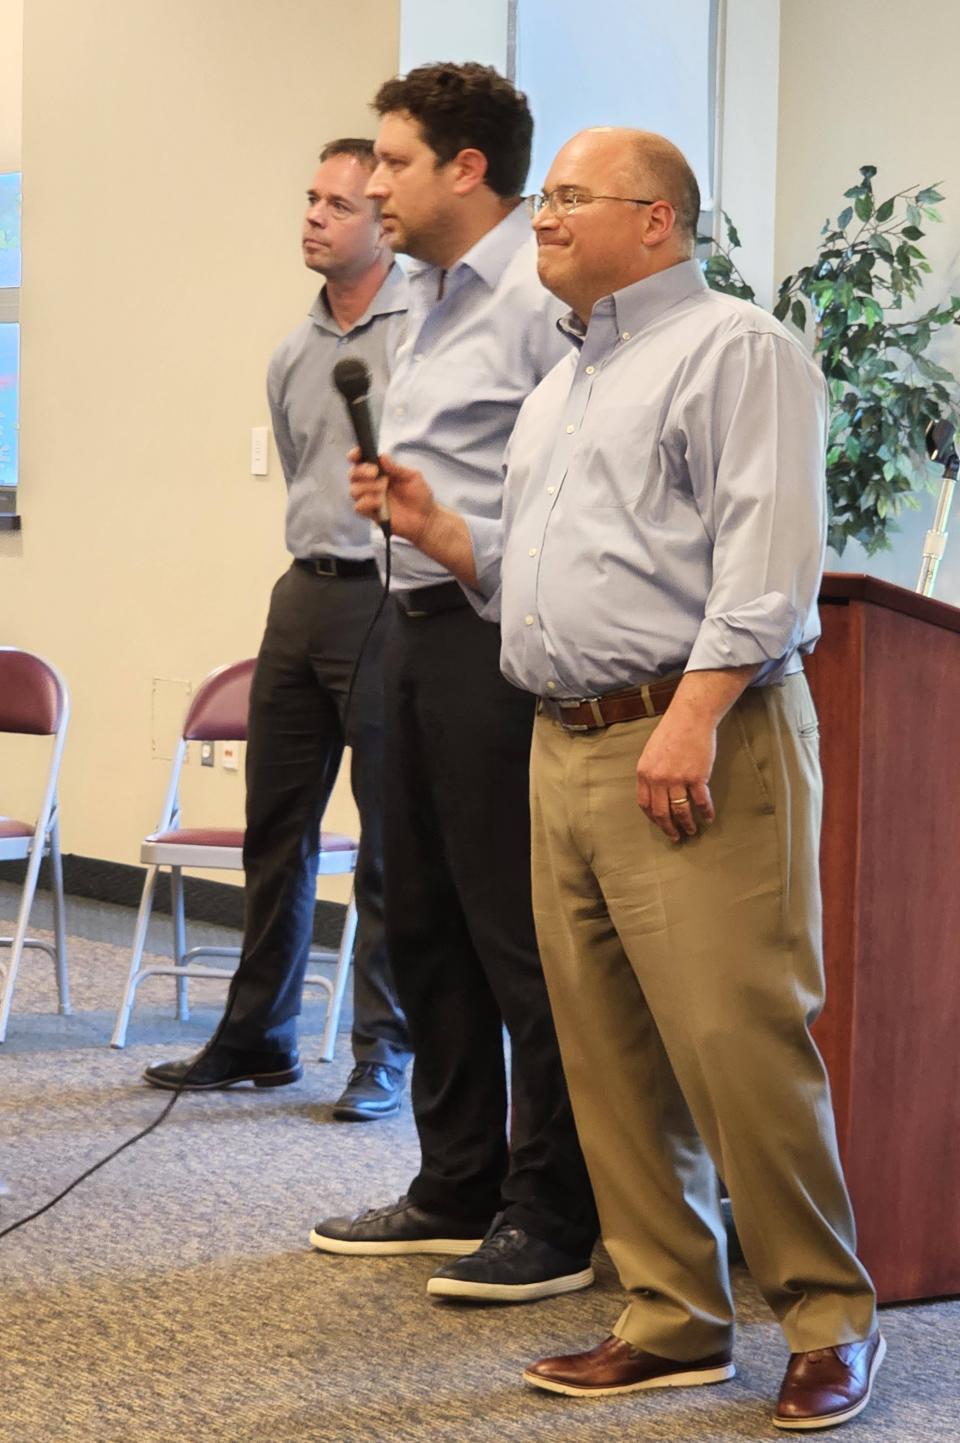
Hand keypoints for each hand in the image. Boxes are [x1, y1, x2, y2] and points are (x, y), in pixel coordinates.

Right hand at [349, 448, 436, 545]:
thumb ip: (396, 468)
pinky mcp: (371, 513)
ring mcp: (369, 499)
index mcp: (379, 471)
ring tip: (383, 489)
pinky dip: (368, 502)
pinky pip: (358, 506)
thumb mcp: (412, 477)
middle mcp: (371, 484)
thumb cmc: (419, 496)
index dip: (355, 455)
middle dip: (361, 471)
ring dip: (367, 487)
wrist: (425, 518)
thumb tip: (382, 456)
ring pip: (354, 490)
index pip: (361, 461)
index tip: (357, 454)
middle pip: (353, 474)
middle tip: (375, 473)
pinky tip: (380, 502)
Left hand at [635, 706, 717, 841]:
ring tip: (692, 831)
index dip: (653, 818)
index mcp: (644, 773)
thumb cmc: (671, 732)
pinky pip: (701, 801)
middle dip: (669, 828)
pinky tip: (708, 818)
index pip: (645, 804)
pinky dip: (706, 812)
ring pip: (681, 811)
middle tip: (675, 837)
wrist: (690, 718)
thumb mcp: (651, 752)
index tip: (660, 825)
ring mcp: (678, 779)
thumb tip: (654, 792)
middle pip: (661, 812)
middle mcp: (658, 778)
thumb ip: (651, 773)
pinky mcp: (697, 777)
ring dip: (687, 824)